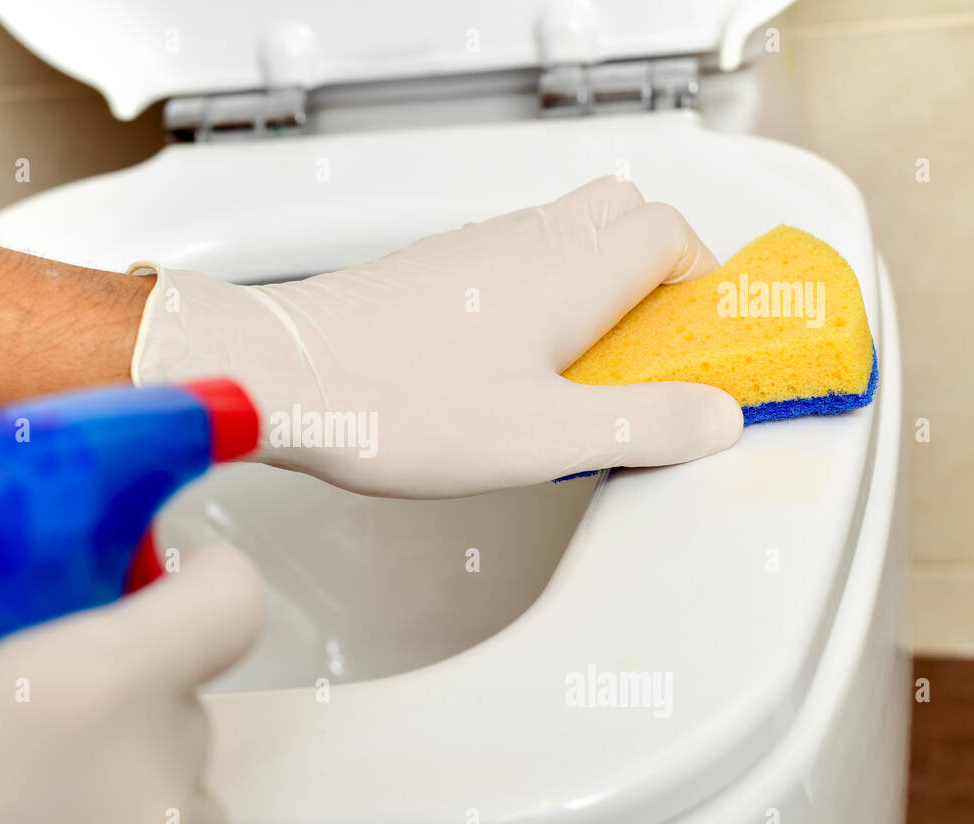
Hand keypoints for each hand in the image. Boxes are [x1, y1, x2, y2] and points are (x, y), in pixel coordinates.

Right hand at [0, 545, 260, 823]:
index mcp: (90, 690)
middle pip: (187, 695)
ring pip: (178, 779)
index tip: (175, 576)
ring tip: (22, 783)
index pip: (230, 603)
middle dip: (125, 682)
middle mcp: (147, 781)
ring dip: (124, 763)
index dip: (208, 578)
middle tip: (38, 695)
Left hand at [130, 176, 742, 496]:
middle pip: (622, 212)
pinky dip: (536, 295)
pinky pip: (509, 261)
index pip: (672, 232)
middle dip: (655, 270)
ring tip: (581, 368)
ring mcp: (472, 252)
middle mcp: (524, 244)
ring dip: (593, 283)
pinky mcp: (432, 274)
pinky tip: (511, 364)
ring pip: (562, 234)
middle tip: (651, 348)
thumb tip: (714, 417)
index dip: (703, 281)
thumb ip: (642, 425)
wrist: (282, 376)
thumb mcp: (541, 439)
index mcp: (569, 271)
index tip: (707, 340)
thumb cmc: (392, 400)